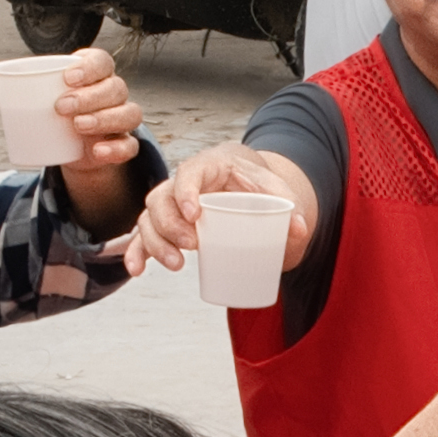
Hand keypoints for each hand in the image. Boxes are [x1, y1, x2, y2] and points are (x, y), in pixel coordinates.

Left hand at [0, 48, 142, 171]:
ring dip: (105, 119)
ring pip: (129, 113)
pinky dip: (117, 149)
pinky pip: (130, 145)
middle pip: (115, 87)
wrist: (68, 145)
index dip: (89, 67)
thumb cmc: (55, 109)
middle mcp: (113, 93)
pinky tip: (98, 151)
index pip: (101, 61)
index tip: (67, 77)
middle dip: (91, 96)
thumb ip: (11, 81)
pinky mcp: (122, 144)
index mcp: (94, 73)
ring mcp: (121, 118)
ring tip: (77, 126)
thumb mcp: (34, 94)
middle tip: (61, 107)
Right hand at [125, 143, 310, 272]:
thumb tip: (300, 229)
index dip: (185, 192)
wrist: (244, 181)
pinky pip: (142, 235)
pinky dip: (137, 252)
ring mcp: (170, 204)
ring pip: (148, 218)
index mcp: (207, 166)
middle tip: (192, 247)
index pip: (188, 172)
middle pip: (161, 198)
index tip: (195, 215)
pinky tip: (138, 270)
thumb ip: (289, 207)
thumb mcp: (275, 189)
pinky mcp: (166, 223)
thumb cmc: (257, 182)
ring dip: (155, 242)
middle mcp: (181, 183)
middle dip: (170, 225)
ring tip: (177, 265)